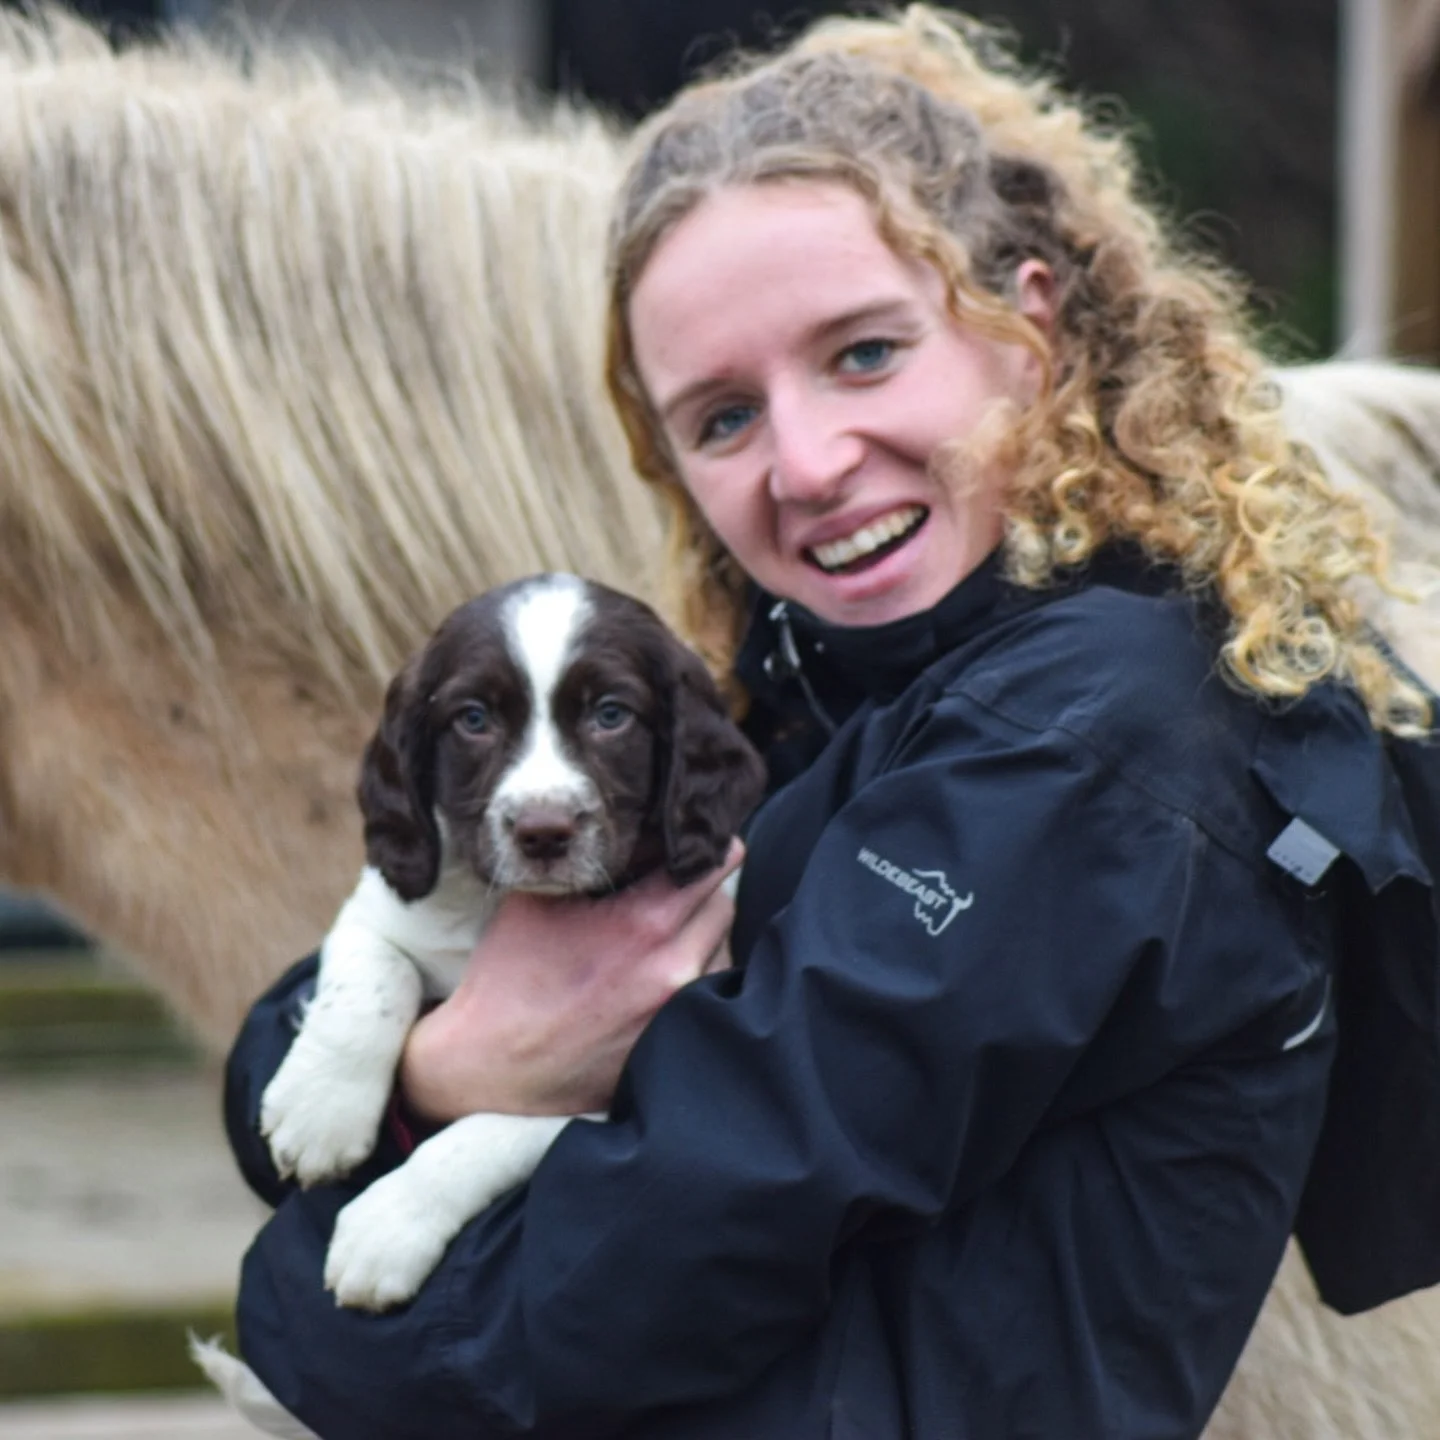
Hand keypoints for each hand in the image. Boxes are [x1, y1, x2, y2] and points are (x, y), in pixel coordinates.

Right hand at [399, 841, 741, 1122]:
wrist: (490, 1068)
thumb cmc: (508, 978)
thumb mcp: (540, 899)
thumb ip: (592, 861)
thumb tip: (635, 834)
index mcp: (645, 924)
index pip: (713, 866)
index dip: (710, 846)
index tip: (704, 841)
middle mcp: (674, 968)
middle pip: (724, 905)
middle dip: (703, 888)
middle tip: (676, 881)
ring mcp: (678, 1012)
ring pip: (722, 950)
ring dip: (702, 933)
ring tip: (664, 930)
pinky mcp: (673, 1043)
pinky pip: (708, 994)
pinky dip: (695, 974)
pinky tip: (660, 970)